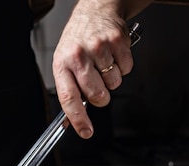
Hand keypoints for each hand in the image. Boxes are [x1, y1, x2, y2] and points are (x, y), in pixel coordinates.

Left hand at [52, 2, 136, 138]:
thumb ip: (69, 90)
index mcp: (62, 64)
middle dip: (101, 97)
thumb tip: (71, 121)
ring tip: (103, 64)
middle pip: (97, 94)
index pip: (69, 97)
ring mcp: (99, 48)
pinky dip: (123, 67)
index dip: (77, 118)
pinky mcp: (117, 42)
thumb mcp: (64, 63)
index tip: (85, 132)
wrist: (95, 11)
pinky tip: (112, 56)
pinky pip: (127, 69)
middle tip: (97, 85)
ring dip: (112, 80)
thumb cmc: (77, 41)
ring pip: (114, 83)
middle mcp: (78, 56)